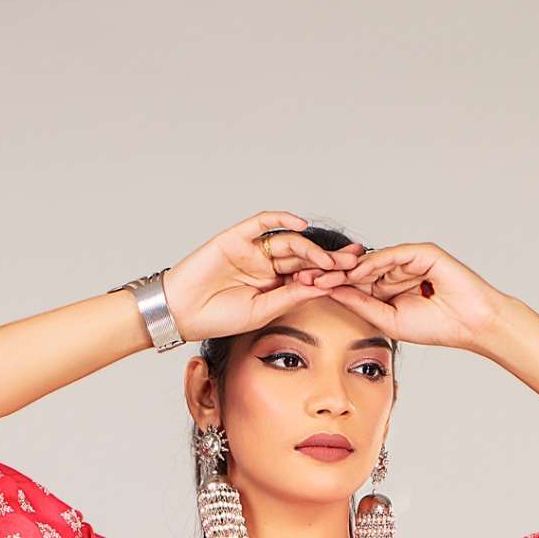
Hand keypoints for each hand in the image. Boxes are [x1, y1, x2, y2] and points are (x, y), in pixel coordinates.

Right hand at [163, 211, 365, 343]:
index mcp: (274, 285)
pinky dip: (282, 219)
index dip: (330, 276)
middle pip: (305, 257)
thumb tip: (323, 287)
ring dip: (312, 249)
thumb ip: (291, 296)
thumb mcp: (263, 311)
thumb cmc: (218, 318)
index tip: (355, 280)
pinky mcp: (238, 236)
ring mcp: (253, 249)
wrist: (183, 312)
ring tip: (329, 261)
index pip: (308, 276)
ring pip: (289, 242)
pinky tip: (301, 225)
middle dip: (330, 260)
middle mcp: (267, 265)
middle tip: (354, 263)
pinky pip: (264, 222)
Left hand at [315, 241, 505, 352]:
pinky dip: (374, 262)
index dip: (330, 285)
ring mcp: (409, 258)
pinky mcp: (422, 252)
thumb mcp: (389, 319)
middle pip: (357, 268)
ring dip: (347, 267)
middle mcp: (396, 269)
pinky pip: (393, 254)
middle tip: (304, 276)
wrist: (469, 324)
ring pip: (371, 260)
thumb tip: (334, 294)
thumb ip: (363, 305)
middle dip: (332, 272)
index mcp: (387, 287)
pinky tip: (356, 270)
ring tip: (324, 274)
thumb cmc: (435, 326)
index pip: (354, 283)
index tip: (304, 291)